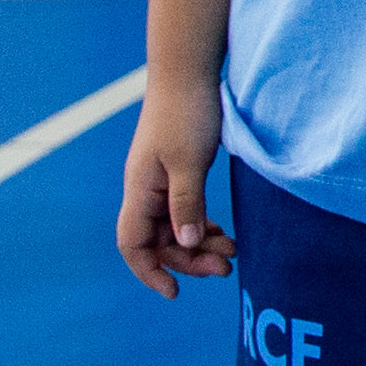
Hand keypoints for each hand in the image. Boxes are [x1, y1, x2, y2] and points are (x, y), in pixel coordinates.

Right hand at [116, 75, 235, 297]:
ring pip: (176, 229)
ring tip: (233, 252)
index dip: (149, 271)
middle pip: (160, 242)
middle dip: (190, 260)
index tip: (174, 293)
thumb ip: (187, 204)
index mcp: (140, 190)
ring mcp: (161, 183)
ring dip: (200, 245)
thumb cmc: (186, 113)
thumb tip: (188, 243)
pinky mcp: (178, 174)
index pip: (133, 244)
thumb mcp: (190, 161)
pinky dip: (203, 226)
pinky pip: (186, 213)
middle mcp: (145, 191)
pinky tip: (223, 233)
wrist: (189, 73)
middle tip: (227, 267)